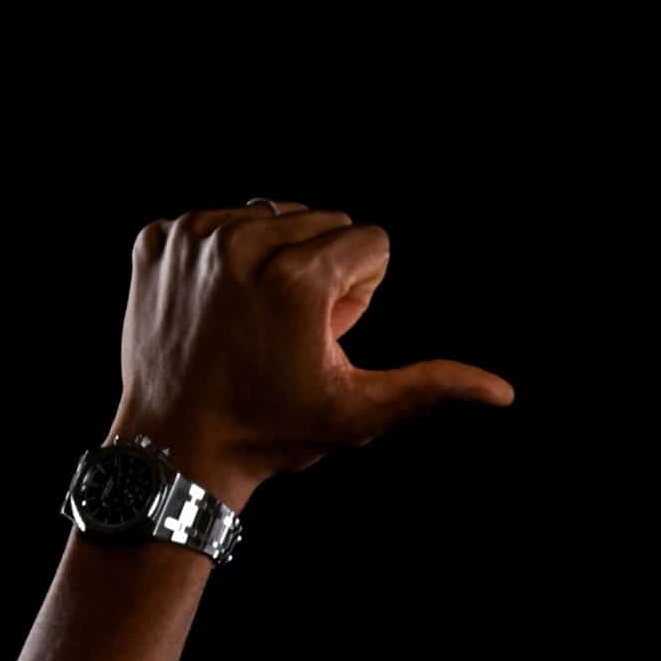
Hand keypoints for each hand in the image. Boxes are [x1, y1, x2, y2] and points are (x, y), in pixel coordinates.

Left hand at [108, 201, 514, 503]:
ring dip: (275, 258)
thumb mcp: (360, 413)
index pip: (370, 240)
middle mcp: (240, 243)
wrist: (176, 446)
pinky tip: (219, 306)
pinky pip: (215, 220)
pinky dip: (224, 256)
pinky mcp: (157, 238)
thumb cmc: (273, 432)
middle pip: (323, 220)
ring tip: (254, 318)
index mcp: (296, 279)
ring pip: (270, 214)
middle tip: (292, 330)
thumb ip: (431, 386)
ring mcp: (192, 237)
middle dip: (323, 269)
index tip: (328, 332)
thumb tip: (503, 391)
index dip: (362, 292)